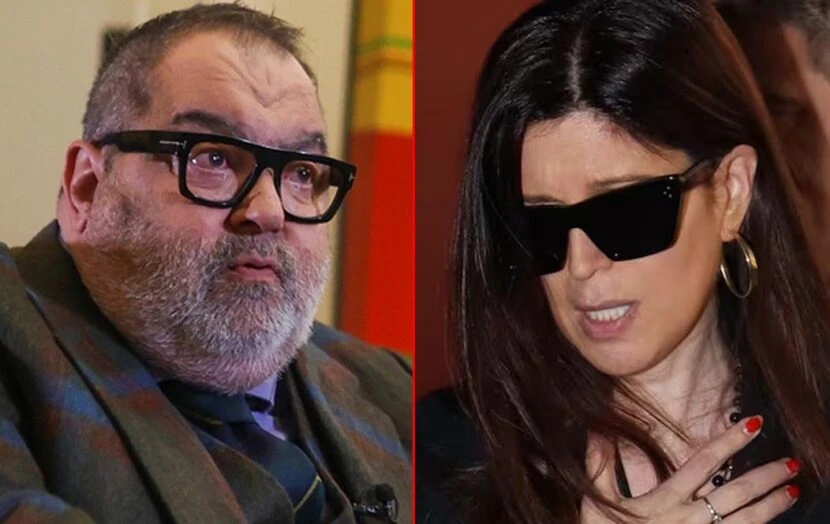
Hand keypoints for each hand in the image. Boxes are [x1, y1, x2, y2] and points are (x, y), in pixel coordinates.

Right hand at [581, 416, 799, 522]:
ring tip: (793, 490)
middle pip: (734, 495)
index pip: (702, 464)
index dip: (728, 443)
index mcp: (662, 502)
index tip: (753, 425)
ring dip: (771, 507)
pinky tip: (770, 523)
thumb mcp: (595, 500)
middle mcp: (686, 521)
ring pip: (744, 523)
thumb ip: (599, 464)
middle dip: (765, 477)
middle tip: (791, 462)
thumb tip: (596, 428)